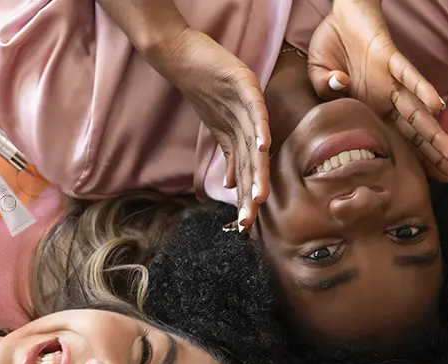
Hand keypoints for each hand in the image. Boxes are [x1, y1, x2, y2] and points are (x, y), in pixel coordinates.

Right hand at [148, 29, 269, 230]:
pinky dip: (259, 128)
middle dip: (254, 193)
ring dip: (258, 169)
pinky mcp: (244, 85)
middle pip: (254, 163)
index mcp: (243, 135)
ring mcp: (248, 105)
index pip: (247, 172)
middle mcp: (250, 123)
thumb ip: (229, 154)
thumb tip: (232, 185)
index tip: (245, 227)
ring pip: (256, 143)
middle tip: (251, 221)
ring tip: (259, 196)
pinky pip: (255, 110)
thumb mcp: (217, 125)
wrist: (184, 52)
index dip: (246, 198)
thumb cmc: (204, 86)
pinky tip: (263, 146)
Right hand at [307, 0, 447, 183]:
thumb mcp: (318, 74)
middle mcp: (388, 100)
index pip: (401, 142)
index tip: (442, 183)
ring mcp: (391, 80)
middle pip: (418, 134)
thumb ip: (324, 89)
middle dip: (441, 157)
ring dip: (437, 134)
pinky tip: (438, 105)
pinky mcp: (390, 57)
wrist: (341, 13)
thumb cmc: (333, 48)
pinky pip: (408, 75)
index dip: (420, 162)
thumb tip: (339, 86)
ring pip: (418, 112)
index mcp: (373, 111)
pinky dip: (422, 89)